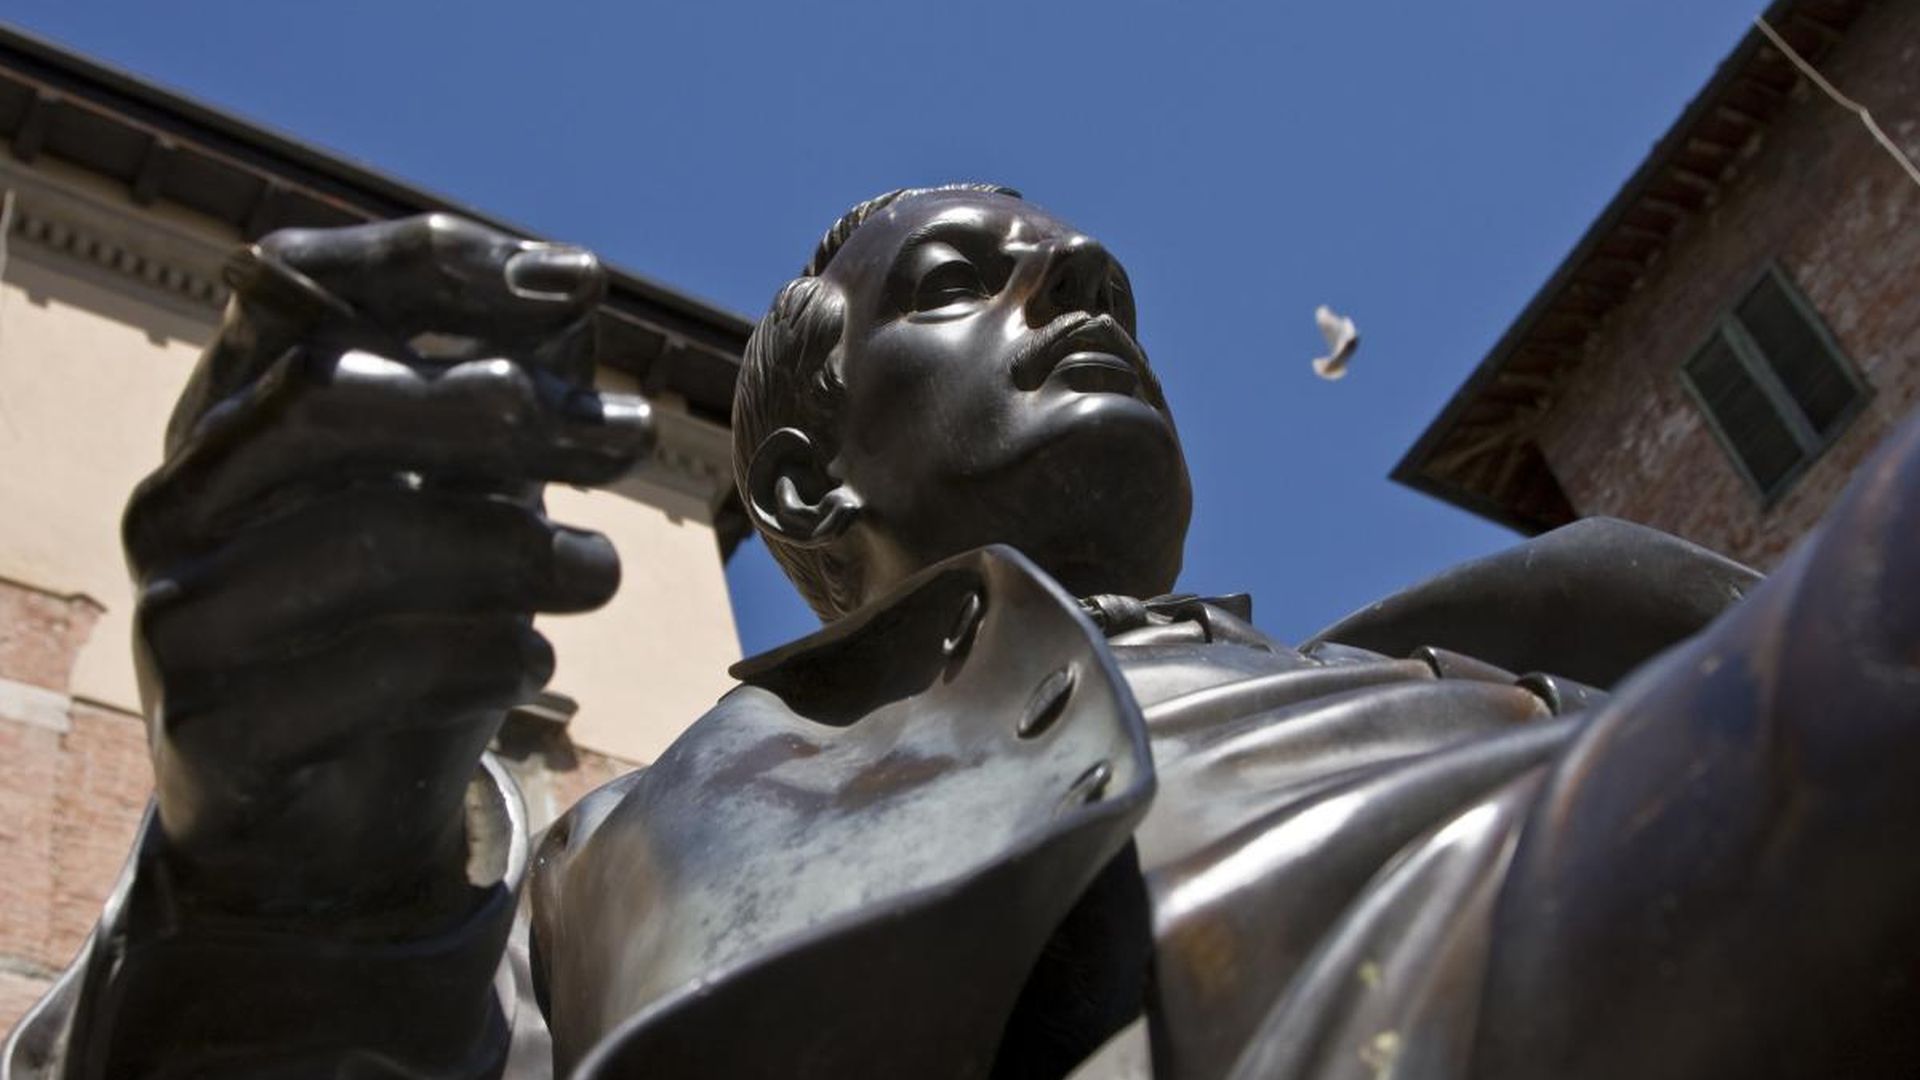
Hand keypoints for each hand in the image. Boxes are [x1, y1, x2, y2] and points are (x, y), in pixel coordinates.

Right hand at [121, 214, 652, 918]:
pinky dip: (485, 657)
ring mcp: (182, 615)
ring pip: (367, 538)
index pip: (298, 286)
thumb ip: (503, 395)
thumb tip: (572, 284)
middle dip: (498, 406)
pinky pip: (373, 671)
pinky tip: (537, 661)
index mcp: (228, 414)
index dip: (434, 265)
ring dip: (523, 549)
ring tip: (605, 571)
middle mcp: (183, 497)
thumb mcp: (461, 495)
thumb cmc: (402, 624)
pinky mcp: (212, 731)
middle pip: (330, 394)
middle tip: (626, 435)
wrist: (325, 822)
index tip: (577, 281)